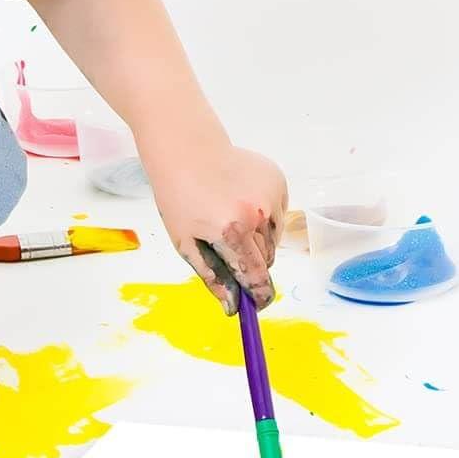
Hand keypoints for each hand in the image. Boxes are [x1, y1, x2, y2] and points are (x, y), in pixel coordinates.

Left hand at [145, 138, 288, 314]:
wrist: (187, 149)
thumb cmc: (179, 197)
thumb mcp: (186, 242)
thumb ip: (213, 277)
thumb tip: (232, 308)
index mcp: (231, 230)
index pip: (256, 276)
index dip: (259, 295)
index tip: (258, 305)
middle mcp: (257, 213)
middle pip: (267, 259)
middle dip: (251, 262)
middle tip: (228, 248)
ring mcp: (271, 195)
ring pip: (274, 238)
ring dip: (258, 239)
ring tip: (230, 218)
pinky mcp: (278, 181)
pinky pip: (279, 215)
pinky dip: (265, 217)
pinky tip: (241, 202)